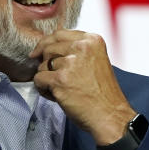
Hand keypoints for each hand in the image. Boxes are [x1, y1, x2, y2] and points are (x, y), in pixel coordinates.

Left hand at [31, 29, 134, 144]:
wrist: (110, 114)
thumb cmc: (104, 93)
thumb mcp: (97, 61)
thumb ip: (78, 51)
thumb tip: (49, 48)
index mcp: (92, 40)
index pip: (60, 34)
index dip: (47, 43)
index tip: (40, 52)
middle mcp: (82, 47)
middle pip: (48, 48)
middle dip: (47, 63)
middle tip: (56, 77)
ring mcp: (70, 63)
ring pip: (42, 65)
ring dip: (47, 79)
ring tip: (62, 90)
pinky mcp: (60, 79)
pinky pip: (38, 79)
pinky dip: (43, 89)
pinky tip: (56, 96)